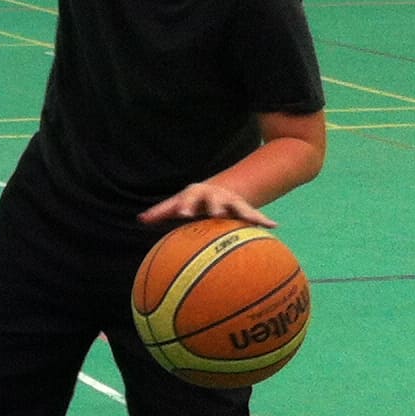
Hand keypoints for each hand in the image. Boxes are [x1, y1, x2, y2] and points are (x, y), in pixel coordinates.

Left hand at [139, 182, 272, 226]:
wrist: (218, 188)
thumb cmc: (193, 201)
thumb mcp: (178, 203)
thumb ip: (161, 212)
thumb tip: (140, 218)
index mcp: (196, 194)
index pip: (188, 199)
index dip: (186, 206)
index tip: (182, 215)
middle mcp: (214, 195)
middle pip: (215, 200)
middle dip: (215, 206)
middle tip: (217, 214)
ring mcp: (231, 201)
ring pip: (238, 206)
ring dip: (244, 213)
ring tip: (252, 221)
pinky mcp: (244, 208)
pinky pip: (255, 215)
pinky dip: (263, 220)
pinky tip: (274, 227)